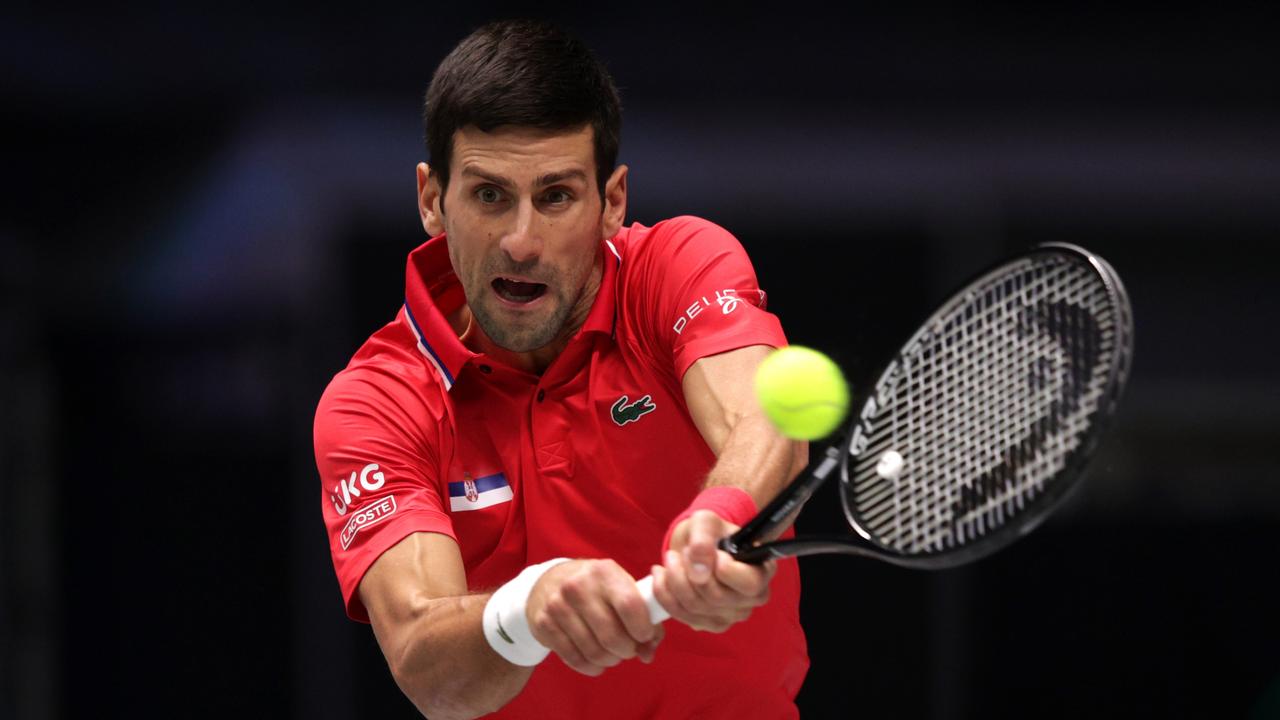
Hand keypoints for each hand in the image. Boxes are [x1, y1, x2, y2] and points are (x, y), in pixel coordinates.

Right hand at [526, 559, 663, 675]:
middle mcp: (578, 586)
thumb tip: (648, 653)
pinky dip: (591, 667)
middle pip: (612, 636)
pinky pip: (574, 659)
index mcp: (604, 572)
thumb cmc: (597, 590)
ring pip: (594, 651)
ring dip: (610, 660)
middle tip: (628, 649)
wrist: (549, 582)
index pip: (630, 605)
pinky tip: (596, 661)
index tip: (644, 636)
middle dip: (627, 650)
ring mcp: (558, 605)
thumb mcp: (621, 589)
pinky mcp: (544, 624)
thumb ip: (643, 619)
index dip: (643, 629)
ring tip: (612, 654)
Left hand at [651, 510, 775, 631]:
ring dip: (675, 579)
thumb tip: (699, 571)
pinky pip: (681, 614)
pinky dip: (665, 593)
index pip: (750, 584)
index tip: (715, 554)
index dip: (726, 570)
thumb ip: (704, 539)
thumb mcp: (706, 522)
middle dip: (691, 570)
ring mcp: (730, 615)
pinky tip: (662, 575)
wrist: (695, 546)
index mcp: (762, 571)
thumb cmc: (709, 532)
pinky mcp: (707, 624)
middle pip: (716, 597)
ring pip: (695, 606)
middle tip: (684, 551)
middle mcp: (751, 599)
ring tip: (671, 558)